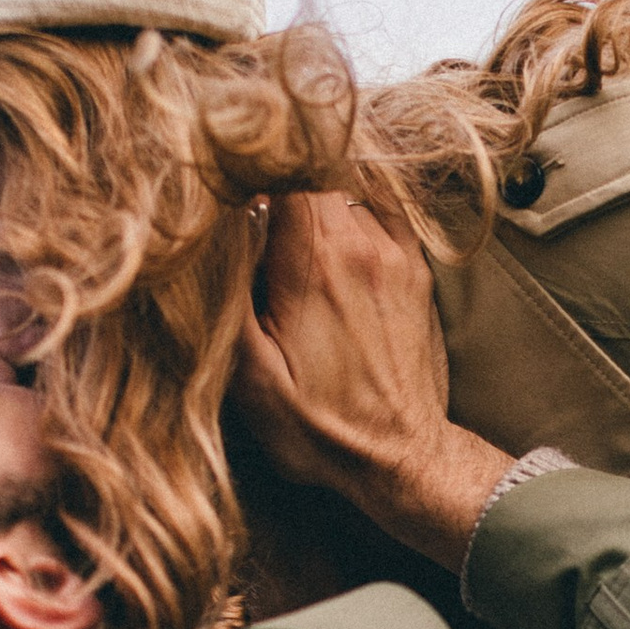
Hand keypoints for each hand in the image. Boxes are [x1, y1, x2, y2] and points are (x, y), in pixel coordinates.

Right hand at [230, 195, 509, 566]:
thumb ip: (228, 296)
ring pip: (346, 188)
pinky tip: (333, 237)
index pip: (281, 170)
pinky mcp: (415, 270)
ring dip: (313, 200)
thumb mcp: (249, 376)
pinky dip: (355, 210)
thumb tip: (214, 231)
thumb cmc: (319, 428)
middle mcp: (360, 245)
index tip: (228, 192)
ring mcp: (394, 254)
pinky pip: (384, 209)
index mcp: (313, 263)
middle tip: (254, 220)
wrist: (399, 458)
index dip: (250, 172)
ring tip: (288, 236)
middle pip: (313, 173)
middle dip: (278, 184)